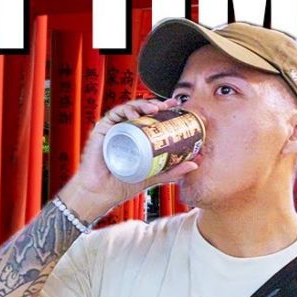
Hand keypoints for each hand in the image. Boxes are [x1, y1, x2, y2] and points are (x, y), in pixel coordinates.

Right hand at [58, 96, 199, 221]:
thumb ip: (172, 171)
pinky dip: (125, 110)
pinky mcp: (102, 129)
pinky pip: (114, 114)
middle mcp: (126, 129)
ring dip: (143, 104)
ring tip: (155, 109)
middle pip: (141, 110)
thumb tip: (195, 164)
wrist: (101, 193)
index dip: (163, 109)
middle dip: (156, 103)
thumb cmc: (123, 183)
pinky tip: (134, 113)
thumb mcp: (153, 175)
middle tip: (169, 105)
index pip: (151, 118)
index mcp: (137, 136)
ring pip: (129, 109)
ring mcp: (114, 128)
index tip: (176, 106)